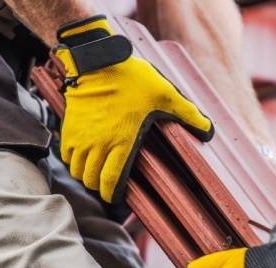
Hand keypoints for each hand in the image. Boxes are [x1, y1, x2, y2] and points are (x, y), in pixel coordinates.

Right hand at [54, 16, 213, 202]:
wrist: (98, 61)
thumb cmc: (133, 78)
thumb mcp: (166, 95)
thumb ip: (188, 114)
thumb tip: (209, 131)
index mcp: (122, 141)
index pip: (111, 181)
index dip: (112, 195)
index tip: (116, 198)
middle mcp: (98, 144)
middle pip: (91, 180)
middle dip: (99, 186)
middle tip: (107, 184)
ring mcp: (81, 137)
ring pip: (77, 171)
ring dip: (85, 175)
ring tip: (94, 172)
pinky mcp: (69, 128)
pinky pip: (66, 156)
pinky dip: (73, 162)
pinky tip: (83, 157)